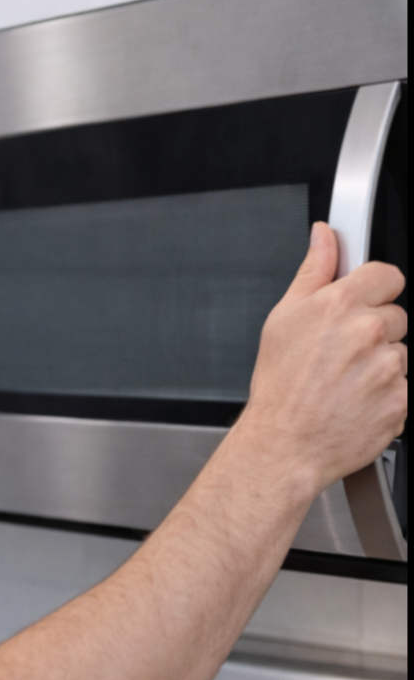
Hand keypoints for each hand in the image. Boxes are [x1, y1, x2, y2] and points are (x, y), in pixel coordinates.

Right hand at [242, 221, 406, 496]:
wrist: (284, 443)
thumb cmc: (279, 387)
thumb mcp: (282, 319)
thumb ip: (313, 271)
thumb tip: (324, 236)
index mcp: (339, 305)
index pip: (387, 275)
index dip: (374, 289)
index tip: (363, 302)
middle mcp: (368, 332)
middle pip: (396, 317)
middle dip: (375, 333)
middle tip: (342, 354)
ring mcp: (390, 367)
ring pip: (403, 353)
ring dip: (382, 365)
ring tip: (347, 382)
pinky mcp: (404, 399)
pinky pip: (408, 386)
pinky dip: (390, 394)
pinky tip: (359, 400)